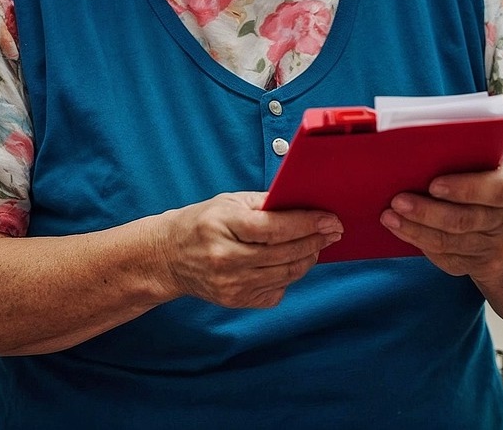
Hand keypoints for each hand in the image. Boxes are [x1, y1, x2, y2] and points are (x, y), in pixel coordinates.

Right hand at [162, 192, 341, 308]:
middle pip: (283, 253)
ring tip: (318, 244)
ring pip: (285, 274)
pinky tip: (292, 262)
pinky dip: (290, 276)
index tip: (330, 219)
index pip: (273, 228)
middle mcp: (226, 259)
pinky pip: (276, 291)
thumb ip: (264, 204)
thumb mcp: (228, 202)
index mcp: (223, 227)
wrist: (169, 256)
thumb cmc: (202, 223)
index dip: (306, 224)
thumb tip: (304, 205)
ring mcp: (230, 284)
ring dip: (308, 258)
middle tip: (333, 231)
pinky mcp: (235, 301)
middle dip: (315, 240)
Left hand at [381, 163, 502, 279]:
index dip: (464, 188)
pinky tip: (403, 232)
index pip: (496, 189)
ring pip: (451, 242)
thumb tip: (423, 157)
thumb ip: (472, 164)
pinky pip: (448, 259)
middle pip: (466, 220)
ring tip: (390, 218)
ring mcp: (499, 247)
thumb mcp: (495, 174)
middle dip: (427, 212)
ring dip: (416, 230)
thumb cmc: (493, 193)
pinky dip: (422, 244)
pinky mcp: (484, 267)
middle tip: (398, 201)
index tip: (433, 185)